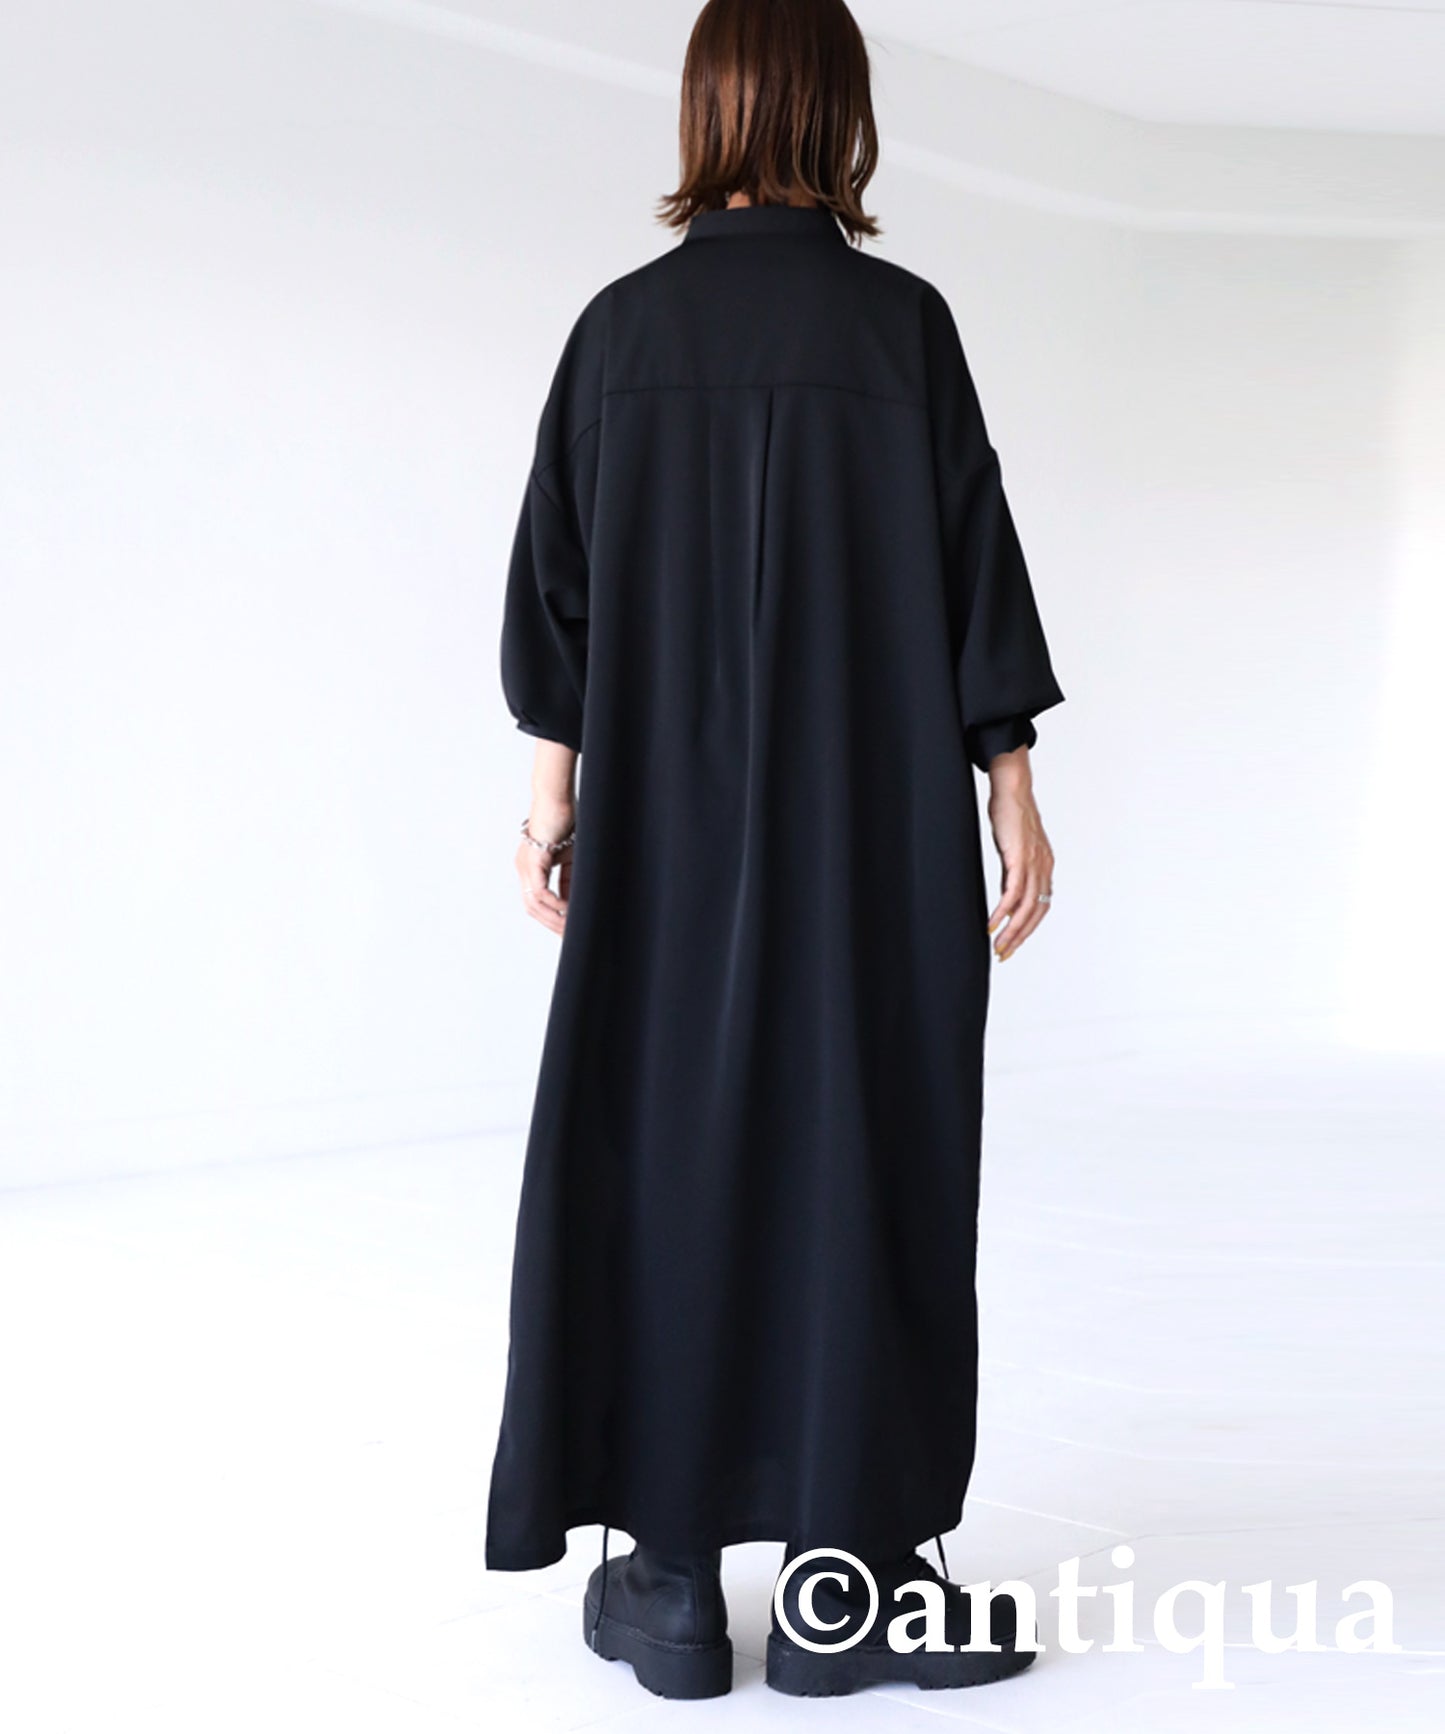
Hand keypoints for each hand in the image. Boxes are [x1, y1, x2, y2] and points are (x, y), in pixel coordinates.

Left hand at [515, 799, 573, 935]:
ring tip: (570, 926)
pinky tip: (568, 908)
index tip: (568, 929)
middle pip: (533, 908)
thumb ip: (571, 877)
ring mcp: (525, 866)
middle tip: (569, 935)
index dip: (552, 918)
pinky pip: (540, 891)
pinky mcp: (533, 861)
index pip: (538, 902)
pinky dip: (553, 903)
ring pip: (534, 904)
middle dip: (552, 924)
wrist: (557, 797)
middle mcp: (524, 869)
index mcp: (531, 868)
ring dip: (552, 918)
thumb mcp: (571, 856)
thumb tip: (574, 899)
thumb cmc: (565, 820)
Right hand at [985, 753, 1053, 961]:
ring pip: (1026, 908)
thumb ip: (1013, 872)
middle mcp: (1043, 868)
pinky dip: (1003, 912)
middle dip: (1020, 937)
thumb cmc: (1010, 813)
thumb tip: (1006, 896)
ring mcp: (1034, 864)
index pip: (1041, 906)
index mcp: (1044, 866)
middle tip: (1004, 954)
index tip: (1013, 943)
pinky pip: (1013, 893)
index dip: (1028, 928)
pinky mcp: (1020, 858)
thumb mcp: (1013, 848)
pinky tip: (993, 923)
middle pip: (1036, 913)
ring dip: (1012, 930)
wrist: (1013, 788)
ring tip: (998, 945)